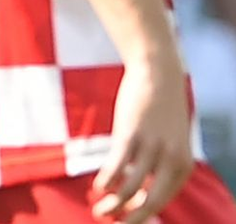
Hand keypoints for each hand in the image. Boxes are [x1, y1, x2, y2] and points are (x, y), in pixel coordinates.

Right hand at [90, 54, 192, 221]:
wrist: (158, 71)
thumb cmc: (160, 107)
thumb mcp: (169, 139)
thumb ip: (162, 163)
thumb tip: (142, 185)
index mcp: (183, 166)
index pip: (162, 201)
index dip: (141, 214)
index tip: (124, 219)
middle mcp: (171, 161)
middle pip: (150, 203)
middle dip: (129, 218)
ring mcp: (151, 148)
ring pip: (131, 188)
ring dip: (113, 203)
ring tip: (99, 210)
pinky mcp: (131, 134)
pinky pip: (117, 166)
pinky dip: (107, 181)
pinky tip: (99, 187)